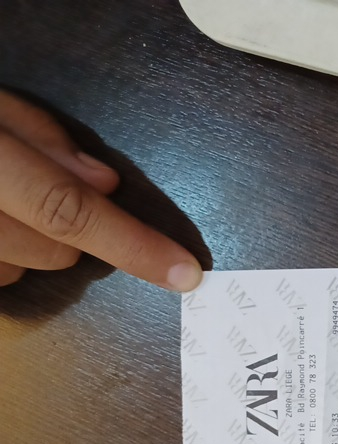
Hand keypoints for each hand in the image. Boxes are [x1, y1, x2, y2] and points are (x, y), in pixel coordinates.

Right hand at [0, 89, 201, 290]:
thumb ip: (44, 140)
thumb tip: (105, 186)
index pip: (69, 212)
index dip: (135, 247)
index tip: (185, 274)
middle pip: (56, 251)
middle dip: (71, 230)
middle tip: (38, 192)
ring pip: (23, 272)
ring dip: (28, 245)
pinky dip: (2, 259)